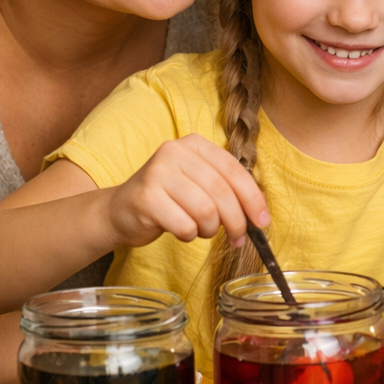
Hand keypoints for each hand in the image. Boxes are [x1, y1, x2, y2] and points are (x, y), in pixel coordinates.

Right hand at [103, 134, 269, 248]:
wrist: (120, 211)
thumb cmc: (168, 199)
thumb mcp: (199, 184)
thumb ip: (227, 190)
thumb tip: (260, 215)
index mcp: (195, 144)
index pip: (235, 171)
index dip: (253, 199)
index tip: (263, 222)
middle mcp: (175, 152)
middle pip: (222, 193)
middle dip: (237, 221)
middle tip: (238, 239)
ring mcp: (158, 173)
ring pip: (206, 211)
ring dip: (210, 230)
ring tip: (201, 230)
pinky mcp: (145, 198)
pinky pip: (185, 225)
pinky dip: (189, 235)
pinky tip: (181, 231)